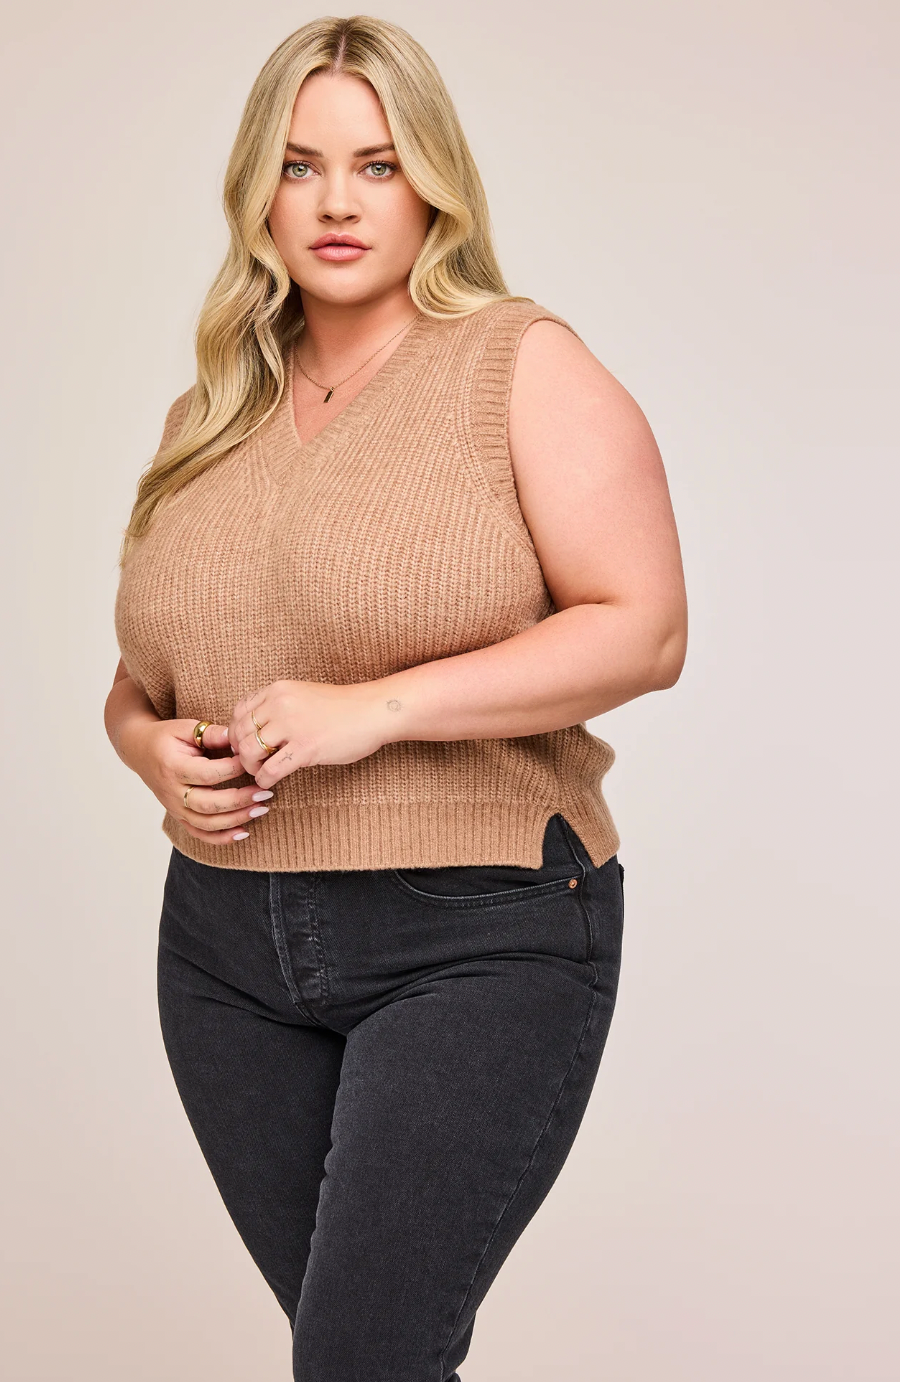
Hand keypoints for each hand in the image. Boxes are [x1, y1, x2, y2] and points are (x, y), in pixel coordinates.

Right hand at [122, 717, 275, 845]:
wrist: (140, 751)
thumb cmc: (166, 737)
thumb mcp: (185, 727)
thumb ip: (210, 733)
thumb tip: (236, 738)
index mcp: (173, 767)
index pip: (208, 774)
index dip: (234, 769)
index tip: (253, 761)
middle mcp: (172, 792)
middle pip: (209, 804)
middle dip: (240, 800)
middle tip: (265, 793)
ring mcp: (174, 808)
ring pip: (206, 823)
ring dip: (236, 819)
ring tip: (262, 809)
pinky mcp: (178, 816)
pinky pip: (199, 834)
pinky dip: (221, 838)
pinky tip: (243, 832)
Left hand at [228, 679, 392, 788]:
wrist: (373, 711)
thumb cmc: (342, 707)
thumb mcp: (303, 695)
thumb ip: (278, 706)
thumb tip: (254, 729)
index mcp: (278, 690)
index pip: (238, 712)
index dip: (235, 733)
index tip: (244, 745)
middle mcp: (280, 704)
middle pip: (239, 734)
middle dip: (240, 753)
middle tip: (251, 764)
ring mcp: (292, 726)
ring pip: (249, 752)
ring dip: (250, 768)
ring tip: (261, 772)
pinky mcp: (306, 748)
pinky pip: (270, 770)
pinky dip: (264, 779)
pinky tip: (271, 782)